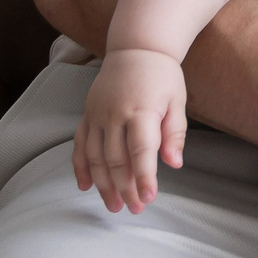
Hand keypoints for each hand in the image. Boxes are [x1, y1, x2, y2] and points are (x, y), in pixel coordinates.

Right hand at [77, 48, 187, 212]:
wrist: (136, 48)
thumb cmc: (161, 76)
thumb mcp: (177, 101)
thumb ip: (175, 133)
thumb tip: (174, 164)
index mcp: (142, 110)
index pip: (141, 151)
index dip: (144, 177)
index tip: (148, 198)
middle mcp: (115, 114)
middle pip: (116, 159)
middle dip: (125, 188)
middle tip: (135, 209)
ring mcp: (98, 114)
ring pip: (95, 157)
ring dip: (103, 184)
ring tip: (114, 205)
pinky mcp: (88, 114)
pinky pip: (79, 144)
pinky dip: (80, 167)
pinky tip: (85, 186)